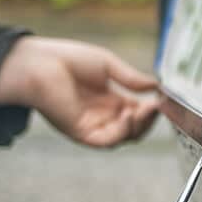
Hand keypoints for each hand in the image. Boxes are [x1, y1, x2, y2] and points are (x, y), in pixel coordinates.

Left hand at [0, 37, 159, 146]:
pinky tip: (128, 116)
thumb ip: (131, 79)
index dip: (151, 108)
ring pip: (124, 137)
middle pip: (134, 128)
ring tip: (146, 110)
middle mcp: (102, 116)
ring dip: (139, 126)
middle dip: (149, 120)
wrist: (40, 64)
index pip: (137, 112)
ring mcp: (92, 126)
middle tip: (157, 106)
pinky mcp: (81, 133)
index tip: (162, 98)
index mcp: (108, 100)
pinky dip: (122, 132)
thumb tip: (156, 86)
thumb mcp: (108, 66)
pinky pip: (107, 141)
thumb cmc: (68, 60)